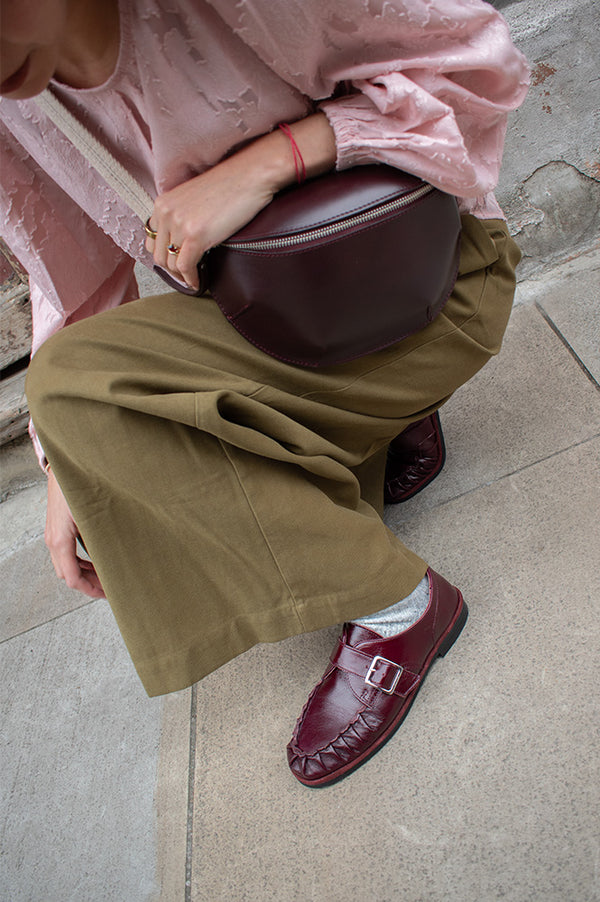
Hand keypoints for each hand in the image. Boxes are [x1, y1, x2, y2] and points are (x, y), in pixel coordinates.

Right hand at [45, 469, 104, 597]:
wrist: (67, 464)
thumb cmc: (80, 486)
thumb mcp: (94, 516)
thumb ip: (102, 539)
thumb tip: (118, 556)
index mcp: (60, 540)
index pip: (72, 578)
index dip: (91, 589)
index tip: (108, 594)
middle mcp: (52, 539)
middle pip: (68, 574)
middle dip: (89, 584)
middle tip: (111, 588)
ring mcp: (52, 533)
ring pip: (65, 565)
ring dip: (84, 573)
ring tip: (105, 576)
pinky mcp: (57, 527)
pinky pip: (66, 553)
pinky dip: (79, 561)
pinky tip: (95, 560)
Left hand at [145, 112, 336, 289]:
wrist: (249, 176)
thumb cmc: (230, 186)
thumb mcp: (194, 199)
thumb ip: (182, 215)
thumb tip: (182, 241)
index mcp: (163, 202)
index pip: (152, 238)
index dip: (164, 254)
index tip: (175, 262)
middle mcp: (166, 213)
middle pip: (159, 254)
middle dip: (172, 270)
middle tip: (185, 276)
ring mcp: (179, 224)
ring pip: (171, 263)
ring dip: (182, 276)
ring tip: (193, 280)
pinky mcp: (195, 236)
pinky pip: (186, 267)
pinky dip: (191, 279)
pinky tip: (198, 283)